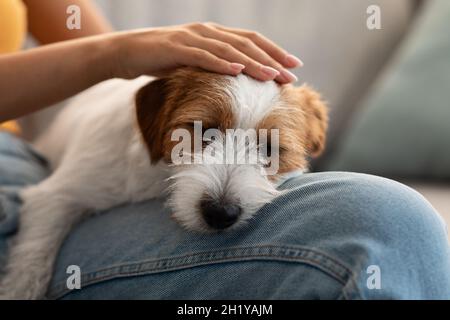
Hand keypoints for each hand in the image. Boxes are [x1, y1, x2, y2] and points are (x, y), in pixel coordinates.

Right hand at [108, 23, 302, 82]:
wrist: (125, 52)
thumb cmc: (161, 59)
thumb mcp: (192, 62)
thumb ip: (213, 66)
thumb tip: (235, 81)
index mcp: (213, 33)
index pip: (251, 41)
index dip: (274, 51)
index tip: (293, 66)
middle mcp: (206, 31)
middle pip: (246, 44)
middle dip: (272, 59)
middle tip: (291, 75)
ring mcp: (191, 37)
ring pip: (228, 49)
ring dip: (252, 63)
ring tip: (272, 76)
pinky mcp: (175, 48)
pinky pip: (202, 55)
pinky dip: (220, 63)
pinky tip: (237, 71)